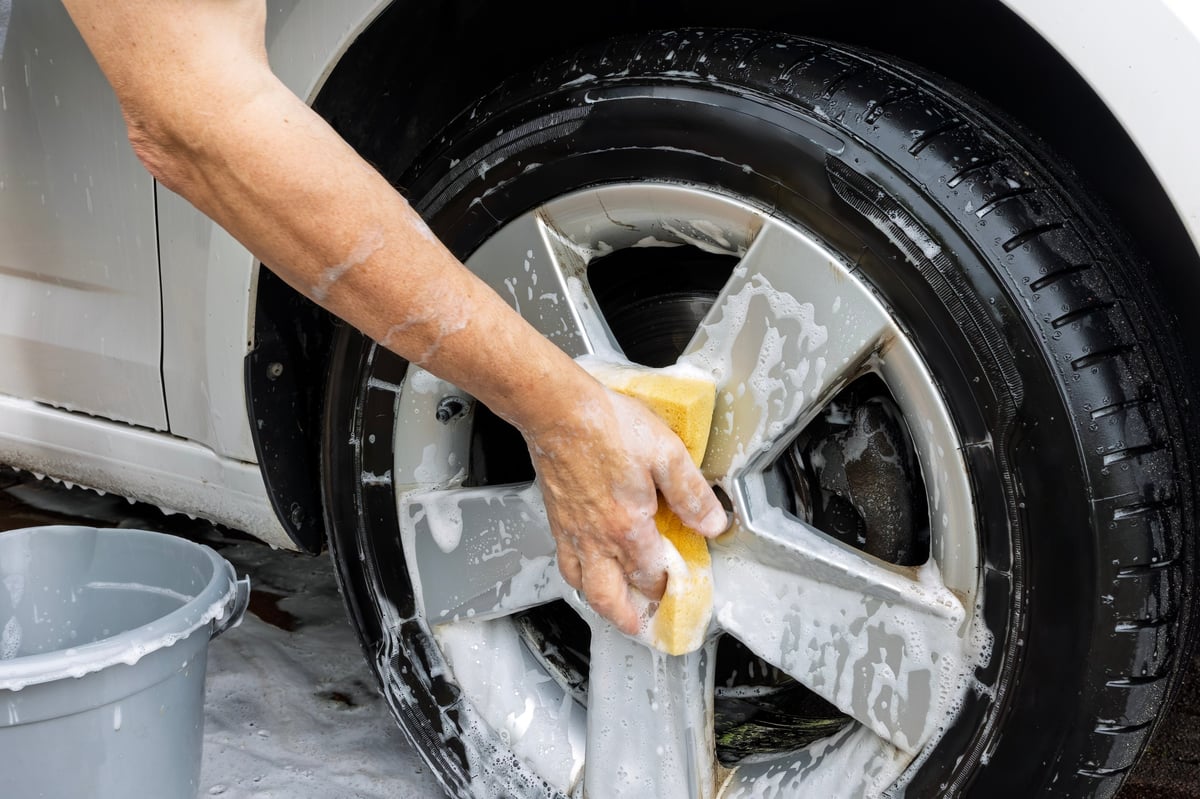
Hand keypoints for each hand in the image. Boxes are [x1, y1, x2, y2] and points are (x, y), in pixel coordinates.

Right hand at [523, 384, 728, 634]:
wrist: (557, 410)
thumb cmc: (606, 425)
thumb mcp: (666, 453)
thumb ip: (691, 493)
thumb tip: (712, 523)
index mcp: (627, 528)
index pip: (651, 574)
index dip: (667, 586)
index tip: (679, 589)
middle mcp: (596, 538)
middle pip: (609, 597)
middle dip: (627, 617)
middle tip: (641, 624)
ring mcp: (572, 530)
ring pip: (582, 583)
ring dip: (600, 601)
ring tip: (612, 606)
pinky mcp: (556, 516)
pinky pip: (564, 559)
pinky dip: (576, 573)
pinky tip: (583, 563)